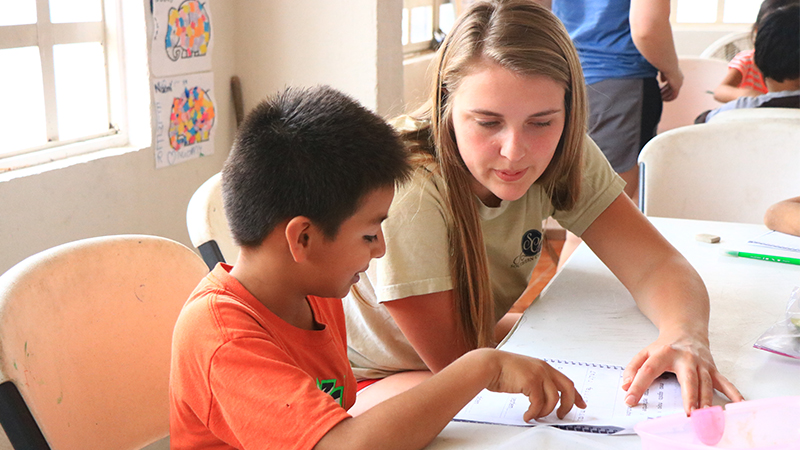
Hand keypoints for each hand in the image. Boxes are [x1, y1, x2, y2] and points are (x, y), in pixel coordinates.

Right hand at [485, 350, 586, 421]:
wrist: (489, 364)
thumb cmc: (502, 370)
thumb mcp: (524, 373)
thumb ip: (536, 382)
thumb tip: (543, 399)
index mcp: (543, 366)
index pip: (566, 381)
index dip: (576, 395)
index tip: (581, 404)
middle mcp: (544, 369)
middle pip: (567, 389)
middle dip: (567, 405)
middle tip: (561, 415)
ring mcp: (538, 374)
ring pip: (553, 399)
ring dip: (545, 412)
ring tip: (536, 416)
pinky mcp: (531, 382)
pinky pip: (538, 404)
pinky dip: (534, 413)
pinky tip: (528, 416)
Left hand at [621, 333, 742, 413]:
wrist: (686, 330)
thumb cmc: (664, 346)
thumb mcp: (645, 352)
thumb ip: (633, 368)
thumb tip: (625, 386)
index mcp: (664, 354)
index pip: (648, 370)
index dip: (638, 385)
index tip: (630, 400)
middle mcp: (685, 358)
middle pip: (688, 377)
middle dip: (689, 396)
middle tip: (689, 413)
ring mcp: (701, 364)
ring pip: (706, 382)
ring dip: (707, 399)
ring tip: (706, 415)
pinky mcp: (712, 368)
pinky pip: (724, 382)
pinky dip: (733, 393)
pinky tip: (738, 404)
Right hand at [659, 68, 682, 101]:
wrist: (668, 64)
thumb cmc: (664, 65)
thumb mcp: (663, 70)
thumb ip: (663, 76)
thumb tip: (663, 81)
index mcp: (677, 74)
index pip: (671, 83)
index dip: (665, 87)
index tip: (658, 89)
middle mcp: (680, 79)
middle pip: (671, 88)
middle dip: (664, 92)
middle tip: (658, 95)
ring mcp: (679, 83)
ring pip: (672, 93)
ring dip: (665, 96)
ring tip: (659, 98)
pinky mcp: (677, 87)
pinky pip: (674, 96)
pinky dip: (668, 99)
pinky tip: (663, 100)